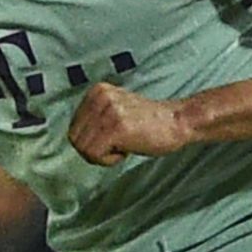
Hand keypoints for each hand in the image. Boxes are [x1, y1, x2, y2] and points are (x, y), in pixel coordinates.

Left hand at [70, 81, 191, 165]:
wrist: (177, 122)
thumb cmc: (148, 123)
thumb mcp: (116, 109)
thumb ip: (95, 118)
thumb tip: (75, 137)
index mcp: (97, 91)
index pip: (74, 128)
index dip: (91, 141)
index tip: (112, 139)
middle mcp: (100, 97)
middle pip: (75, 139)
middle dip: (94, 150)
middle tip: (117, 145)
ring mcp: (108, 111)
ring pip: (83, 149)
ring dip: (103, 155)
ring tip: (124, 145)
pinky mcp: (116, 126)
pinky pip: (95, 155)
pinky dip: (109, 160)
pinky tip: (127, 149)